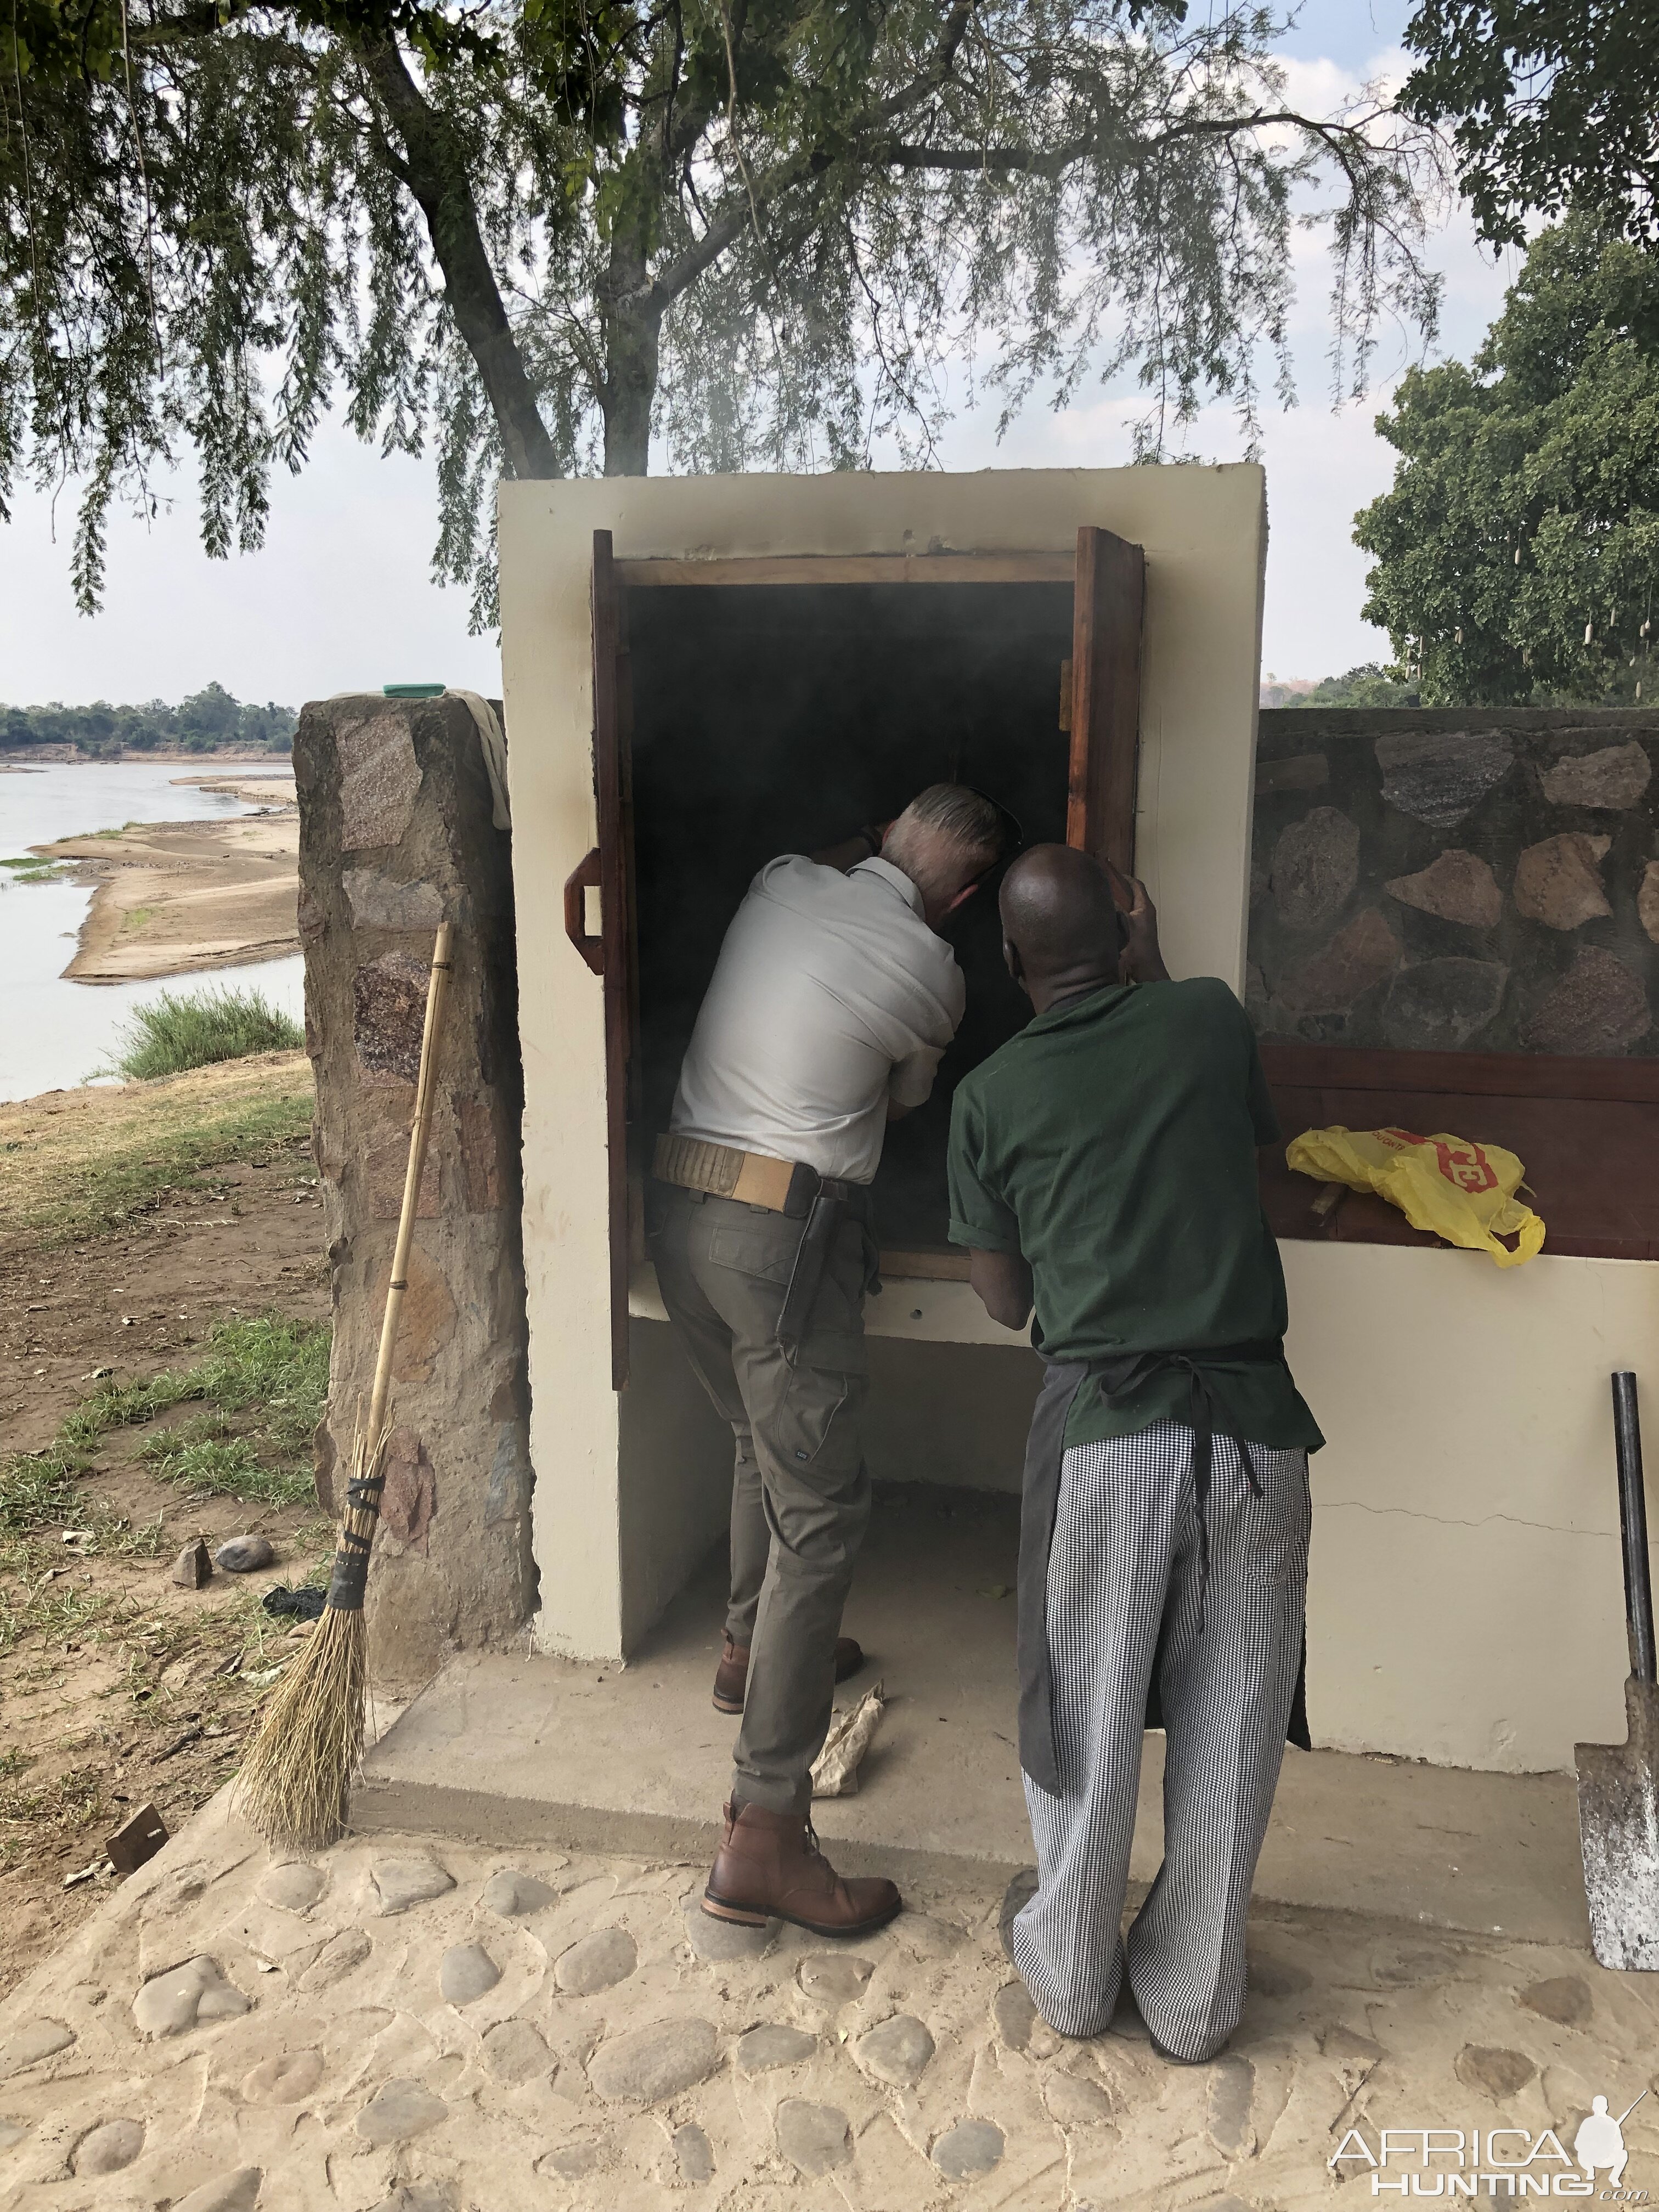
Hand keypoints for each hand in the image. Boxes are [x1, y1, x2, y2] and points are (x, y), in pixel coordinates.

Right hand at [1106, 863, 1168, 983]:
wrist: (1146, 971)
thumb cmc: (1137, 948)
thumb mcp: (1123, 925)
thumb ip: (1115, 910)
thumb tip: (1104, 898)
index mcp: (1145, 907)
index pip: (1136, 885)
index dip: (1124, 877)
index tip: (1111, 874)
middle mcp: (1145, 913)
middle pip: (1131, 895)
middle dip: (1118, 889)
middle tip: (1101, 886)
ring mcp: (1142, 924)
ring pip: (1128, 907)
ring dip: (1116, 903)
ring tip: (1100, 900)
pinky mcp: (1137, 934)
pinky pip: (1125, 918)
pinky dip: (1116, 915)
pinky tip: (1104, 918)